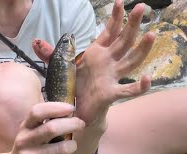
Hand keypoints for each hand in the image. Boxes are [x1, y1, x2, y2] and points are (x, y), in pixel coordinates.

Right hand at [5, 102, 84, 153]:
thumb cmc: (31, 145)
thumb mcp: (31, 130)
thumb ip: (46, 120)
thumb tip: (70, 111)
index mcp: (25, 127)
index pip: (37, 112)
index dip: (56, 107)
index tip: (71, 108)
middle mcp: (24, 141)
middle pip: (52, 128)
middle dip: (72, 124)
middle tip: (81, 124)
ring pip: (61, 148)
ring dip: (72, 145)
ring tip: (72, 145)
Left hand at [32, 0, 154, 125]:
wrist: (77, 109)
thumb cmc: (74, 86)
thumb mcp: (62, 68)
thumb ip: (51, 54)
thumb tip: (35, 42)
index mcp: (97, 53)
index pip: (109, 32)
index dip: (115, 18)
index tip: (121, 2)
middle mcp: (108, 62)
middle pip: (124, 40)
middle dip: (132, 24)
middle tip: (142, 7)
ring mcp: (112, 77)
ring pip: (131, 61)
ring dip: (141, 49)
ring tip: (151, 34)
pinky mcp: (111, 93)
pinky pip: (128, 90)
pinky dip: (139, 86)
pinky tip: (147, 79)